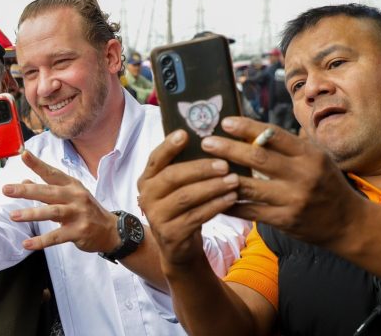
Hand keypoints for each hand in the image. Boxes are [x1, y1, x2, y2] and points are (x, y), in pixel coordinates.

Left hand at [5, 151, 119, 252]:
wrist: (110, 230)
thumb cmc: (85, 210)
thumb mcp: (69, 195)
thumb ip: (47, 190)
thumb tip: (23, 182)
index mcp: (71, 185)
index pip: (51, 173)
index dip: (37, 164)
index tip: (23, 154)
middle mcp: (75, 196)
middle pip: (48, 192)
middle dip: (26, 191)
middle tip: (7, 190)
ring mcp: (78, 214)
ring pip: (52, 212)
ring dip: (31, 214)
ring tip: (13, 216)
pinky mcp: (78, 231)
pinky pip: (56, 236)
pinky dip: (41, 241)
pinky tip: (27, 244)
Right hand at [137, 130, 239, 270]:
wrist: (178, 246)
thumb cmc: (182, 208)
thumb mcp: (177, 187)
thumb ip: (185, 167)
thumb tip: (211, 140)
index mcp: (147, 179)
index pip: (156, 159)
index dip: (169, 146)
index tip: (185, 134)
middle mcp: (146, 196)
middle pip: (173, 177)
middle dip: (200, 169)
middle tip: (224, 164)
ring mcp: (156, 216)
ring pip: (186, 197)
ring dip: (212, 187)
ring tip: (234, 180)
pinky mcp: (170, 234)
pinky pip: (196, 216)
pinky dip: (216, 206)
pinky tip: (231, 199)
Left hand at [202, 117, 365, 245]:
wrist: (349, 223)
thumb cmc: (326, 184)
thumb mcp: (315, 159)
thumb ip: (287, 148)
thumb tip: (250, 132)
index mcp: (310, 155)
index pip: (274, 135)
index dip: (247, 127)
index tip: (225, 122)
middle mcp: (303, 175)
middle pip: (259, 158)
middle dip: (229, 148)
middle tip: (206, 142)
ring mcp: (293, 200)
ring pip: (250, 186)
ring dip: (223, 177)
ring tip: (205, 169)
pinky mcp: (285, 220)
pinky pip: (250, 211)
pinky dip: (229, 204)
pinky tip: (213, 196)